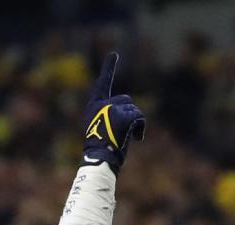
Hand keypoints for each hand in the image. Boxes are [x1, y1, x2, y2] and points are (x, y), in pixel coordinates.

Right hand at [82, 53, 145, 174]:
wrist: (100, 160)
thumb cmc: (101, 150)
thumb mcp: (102, 128)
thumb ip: (112, 115)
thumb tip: (132, 112)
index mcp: (94, 107)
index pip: (103, 84)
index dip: (109, 68)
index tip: (114, 54)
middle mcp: (102, 105)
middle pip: (126, 100)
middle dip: (129, 114)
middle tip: (121, 133)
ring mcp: (112, 110)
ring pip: (134, 110)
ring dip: (134, 124)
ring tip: (125, 138)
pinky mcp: (123, 117)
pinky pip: (140, 118)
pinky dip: (141, 128)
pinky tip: (136, 139)